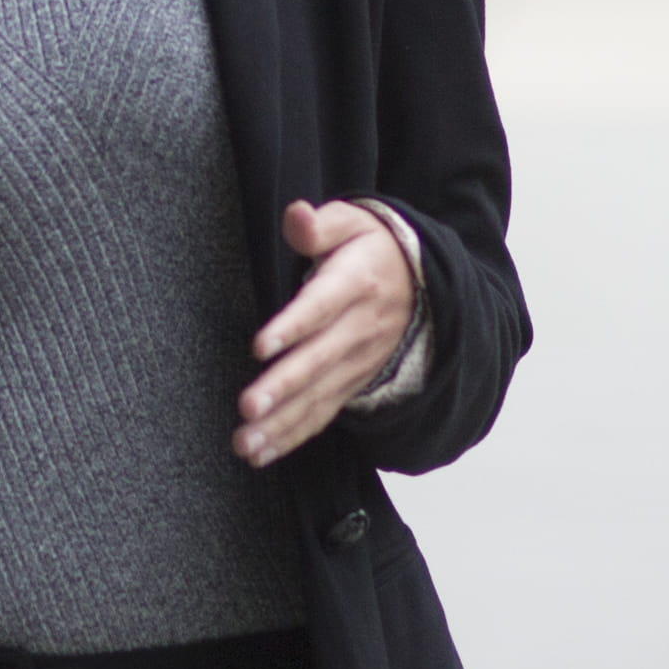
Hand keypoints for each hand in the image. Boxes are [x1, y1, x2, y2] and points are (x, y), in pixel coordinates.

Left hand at [237, 199, 418, 466]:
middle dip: (284, 386)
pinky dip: (292, 437)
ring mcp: (357, 362)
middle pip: (318, 360)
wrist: (422, 284)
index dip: (292, 327)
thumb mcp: (352, 223)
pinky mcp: (351, 384)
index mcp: (355, 283)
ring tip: (246, 442)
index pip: (321, 307)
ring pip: (318, 397)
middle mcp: (359, 329)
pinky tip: (260, 453)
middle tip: (249, 406)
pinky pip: (323, 414)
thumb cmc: (370, 249)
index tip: (260, 346)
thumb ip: (318, 225)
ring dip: (281, 423)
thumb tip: (296, 215)